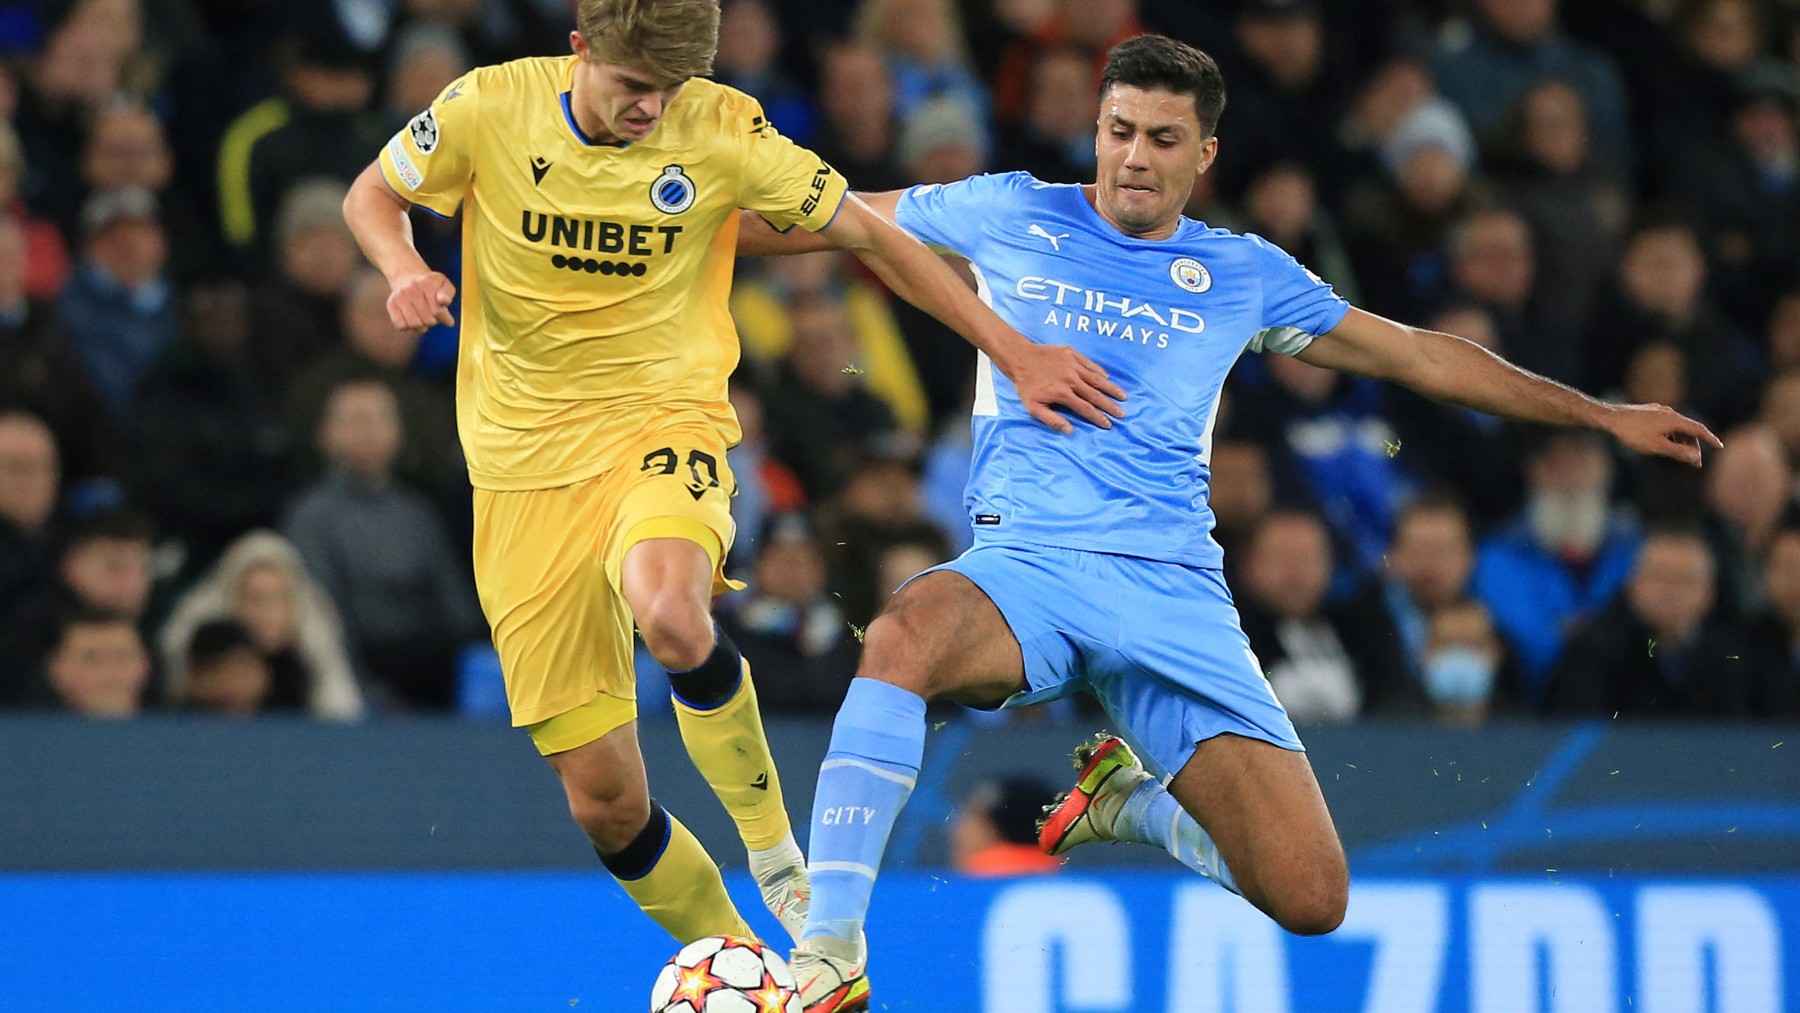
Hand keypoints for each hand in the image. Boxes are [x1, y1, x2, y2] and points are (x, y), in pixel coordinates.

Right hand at [387, 271, 456, 330]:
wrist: (408, 277)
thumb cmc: (430, 286)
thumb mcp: (444, 284)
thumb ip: (447, 293)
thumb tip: (443, 301)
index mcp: (428, 283)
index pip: (438, 311)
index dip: (445, 318)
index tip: (448, 319)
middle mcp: (412, 288)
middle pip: (427, 320)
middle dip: (434, 321)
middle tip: (433, 317)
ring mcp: (400, 296)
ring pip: (414, 324)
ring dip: (422, 326)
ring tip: (424, 319)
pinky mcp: (391, 304)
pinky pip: (401, 326)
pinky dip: (409, 328)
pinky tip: (413, 321)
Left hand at [995, 340, 1126, 433]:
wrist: (1019, 358)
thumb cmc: (1026, 385)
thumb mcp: (1033, 407)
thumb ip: (1051, 419)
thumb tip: (1070, 430)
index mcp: (1063, 393)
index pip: (1086, 408)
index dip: (1098, 418)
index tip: (1108, 424)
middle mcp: (1071, 379)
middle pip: (1095, 395)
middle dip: (1110, 406)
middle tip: (1122, 413)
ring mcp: (1072, 365)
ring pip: (1096, 379)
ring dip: (1111, 389)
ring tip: (1123, 396)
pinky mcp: (1072, 354)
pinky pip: (1090, 364)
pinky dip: (1099, 372)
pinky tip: (1107, 379)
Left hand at [1602, 403, 1722, 466]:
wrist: (1609, 418)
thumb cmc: (1632, 434)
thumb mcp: (1656, 447)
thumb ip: (1677, 452)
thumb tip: (1696, 457)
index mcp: (1674, 420)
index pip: (1698, 429)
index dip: (1710, 439)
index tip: (1720, 447)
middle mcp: (1669, 413)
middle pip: (1688, 430)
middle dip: (1693, 447)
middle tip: (1695, 463)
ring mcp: (1659, 411)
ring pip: (1676, 428)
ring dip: (1681, 442)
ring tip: (1681, 457)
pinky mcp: (1649, 413)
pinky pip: (1667, 425)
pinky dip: (1671, 436)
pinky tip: (1666, 445)